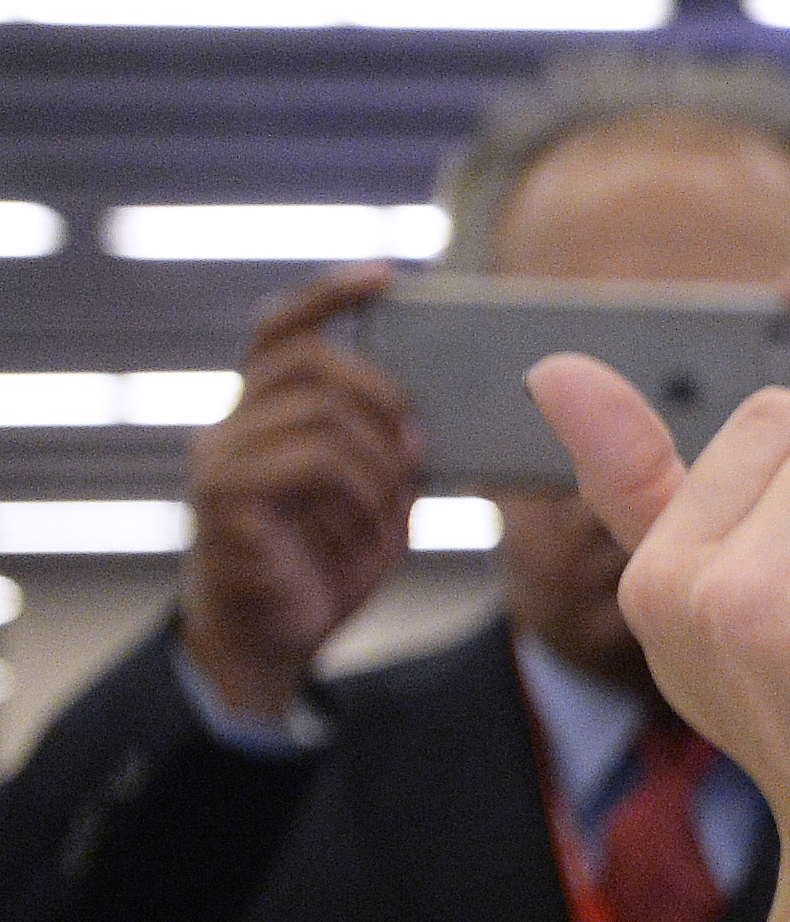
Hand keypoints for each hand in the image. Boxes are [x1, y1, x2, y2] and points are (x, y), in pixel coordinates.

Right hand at [179, 265, 416, 721]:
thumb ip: (390, 446)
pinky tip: (366, 532)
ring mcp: (220, 459)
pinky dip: (361, 494)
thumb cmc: (324, 566)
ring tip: (388, 510)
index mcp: (263, 415)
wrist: (272, 643)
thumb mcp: (375, 494)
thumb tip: (438, 409)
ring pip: (321, 412)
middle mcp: (229, 426)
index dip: (332, 295)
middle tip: (416, 450)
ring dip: (379, 462)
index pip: (283, 330)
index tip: (389, 278)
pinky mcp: (224, 497)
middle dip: (382, 395)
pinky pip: (314, 461)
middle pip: (311, 359)